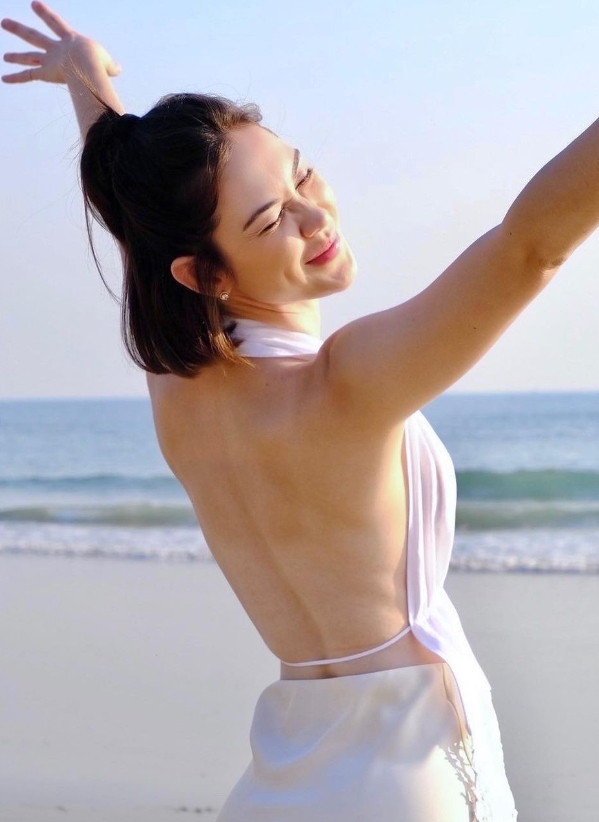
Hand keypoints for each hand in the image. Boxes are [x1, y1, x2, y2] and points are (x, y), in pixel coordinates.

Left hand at [1, 1, 120, 84]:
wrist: (88, 64)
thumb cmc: (99, 62)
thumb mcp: (107, 63)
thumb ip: (110, 66)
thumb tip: (117, 69)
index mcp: (70, 40)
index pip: (56, 23)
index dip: (45, 13)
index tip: (34, 4)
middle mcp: (56, 47)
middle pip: (33, 36)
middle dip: (19, 29)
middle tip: (5, 23)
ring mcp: (49, 59)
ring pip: (28, 56)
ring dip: (15, 56)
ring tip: (4, 57)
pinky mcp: (45, 73)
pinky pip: (28, 76)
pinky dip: (15, 78)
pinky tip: (3, 79)